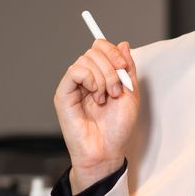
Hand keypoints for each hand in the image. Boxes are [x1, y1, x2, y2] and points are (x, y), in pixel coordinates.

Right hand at [54, 39, 138, 190]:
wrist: (107, 151)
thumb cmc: (117, 129)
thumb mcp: (131, 94)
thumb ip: (127, 69)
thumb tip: (123, 44)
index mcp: (101, 76)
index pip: (101, 48)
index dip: (113, 52)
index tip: (124, 68)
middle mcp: (86, 79)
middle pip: (94, 51)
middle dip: (111, 68)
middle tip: (115, 91)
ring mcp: (74, 86)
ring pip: (86, 60)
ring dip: (102, 77)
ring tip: (105, 98)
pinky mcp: (64, 94)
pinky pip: (75, 71)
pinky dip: (89, 79)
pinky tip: (94, 95)